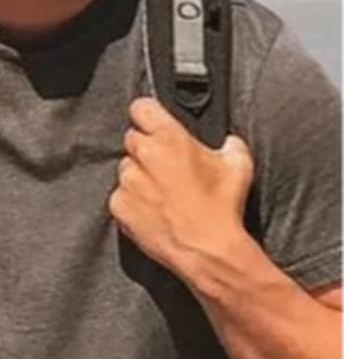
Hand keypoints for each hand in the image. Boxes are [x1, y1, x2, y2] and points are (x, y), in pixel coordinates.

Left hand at [108, 98, 252, 283]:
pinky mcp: (119, 206)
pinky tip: (152, 209)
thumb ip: (229, 144)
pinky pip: (119, 195)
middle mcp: (144, 155)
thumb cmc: (222, 209)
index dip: (148, 115)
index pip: (141, 107)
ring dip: (138, 175)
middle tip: (166, 166)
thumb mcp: (239, 165)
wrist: (209, 251)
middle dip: (147, 148)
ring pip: (126, 168)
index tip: (154, 122)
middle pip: (133, 138)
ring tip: (161, 193)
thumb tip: (228, 142)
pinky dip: (131, 200)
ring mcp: (129, 181)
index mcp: (169, 137)